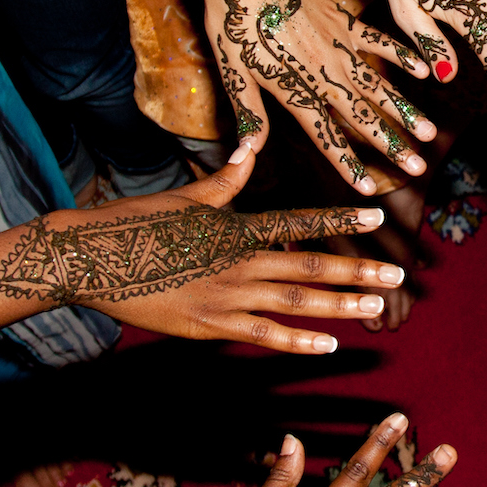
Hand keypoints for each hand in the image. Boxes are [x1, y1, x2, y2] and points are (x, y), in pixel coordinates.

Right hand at [0, 143, 405, 354]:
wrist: (89, 260)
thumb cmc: (136, 222)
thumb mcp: (186, 195)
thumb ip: (227, 178)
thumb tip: (252, 143)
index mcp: (234, 226)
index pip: (299, 222)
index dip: (340, 221)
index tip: (377, 217)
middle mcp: (237, 260)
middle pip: (310, 265)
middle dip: (358, 271)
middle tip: (397, 275)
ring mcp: (225, 296)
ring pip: (295, 301)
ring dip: (340, 305)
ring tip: (377, 307)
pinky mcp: (209, 325)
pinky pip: (264, 334)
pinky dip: (299, 339)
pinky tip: (330, 343)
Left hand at [184, 0, 437, 192]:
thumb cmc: (232, 19)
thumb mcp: (232, 69)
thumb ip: (248, 113)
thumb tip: (245, 156)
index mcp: (294, 88)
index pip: (325, 135)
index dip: (346, 163)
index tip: (367, 187)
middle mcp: (323, 73)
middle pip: (362, 116)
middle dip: (390, 144)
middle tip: (416, 167)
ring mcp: (338, 45)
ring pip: (377, 85)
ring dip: (403, 110)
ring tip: (428, 131)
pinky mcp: (343, 20)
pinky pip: (378, 41)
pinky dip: (402, 55)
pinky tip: (424, 71)